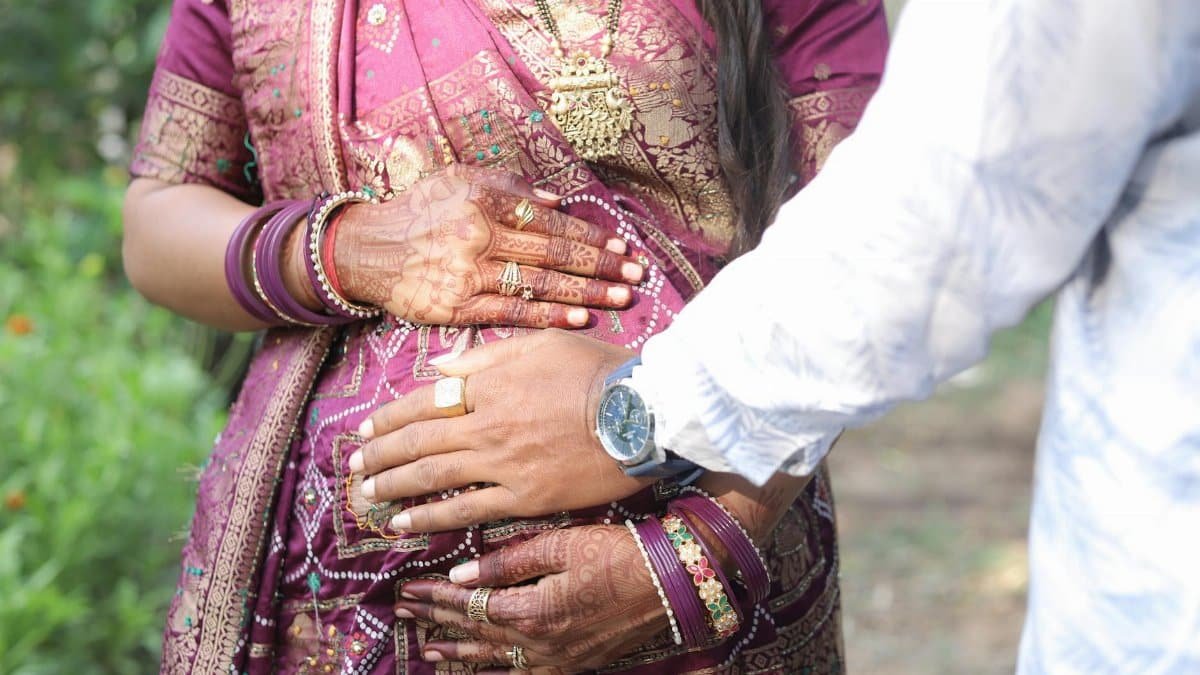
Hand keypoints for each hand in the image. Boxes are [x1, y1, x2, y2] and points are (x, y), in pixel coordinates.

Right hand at [333, 165, 644, 327]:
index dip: (590, 236)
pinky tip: (579, 320)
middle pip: (553, 253)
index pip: (550, 221)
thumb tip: (557, 201)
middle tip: (636, 276)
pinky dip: (548, 317)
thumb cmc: (419, 212)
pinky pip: (511, 313)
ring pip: (538, 285)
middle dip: (600, 266)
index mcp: (484, 200)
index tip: (623, 247)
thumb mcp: (459, 180)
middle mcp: (479, 235)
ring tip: (621, 299)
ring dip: (585, 293)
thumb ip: (510, 187)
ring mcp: (469, 274)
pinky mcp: (457, 307)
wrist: (366, 250)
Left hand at [350, 330, 648, 531]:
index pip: (424, 401)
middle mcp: (487, 425)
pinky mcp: (524, 497)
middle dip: (379, 454)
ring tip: (364, 494)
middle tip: (352, 466)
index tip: (366, 428)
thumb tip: (439, 368)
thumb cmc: (599, 371)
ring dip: (392, 486)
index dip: (390, 417)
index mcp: (489, 384)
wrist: (644, 412)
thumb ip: (486, 358)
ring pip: (431, 477)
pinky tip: (402, 523)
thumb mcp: (541, 344)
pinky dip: (429, 516)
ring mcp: (503, 464)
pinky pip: (466, 510)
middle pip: (418, 442)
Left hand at [394, 525, 667, 672]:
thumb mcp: (560, 544)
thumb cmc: (617, 553)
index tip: (409, 590)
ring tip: (428, 652)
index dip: (437, 598)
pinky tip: (487, 673)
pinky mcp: (576, 664)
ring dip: (459, 655)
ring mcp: (558, 660)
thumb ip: (509, 562)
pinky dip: (500, 674)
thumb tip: (463, 574)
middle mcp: (539, 644)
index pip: (470, 605)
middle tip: (404, 614)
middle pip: (476, 634)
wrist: (671, 583)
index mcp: (531, 611)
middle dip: (437, 623)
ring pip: (496, 661)